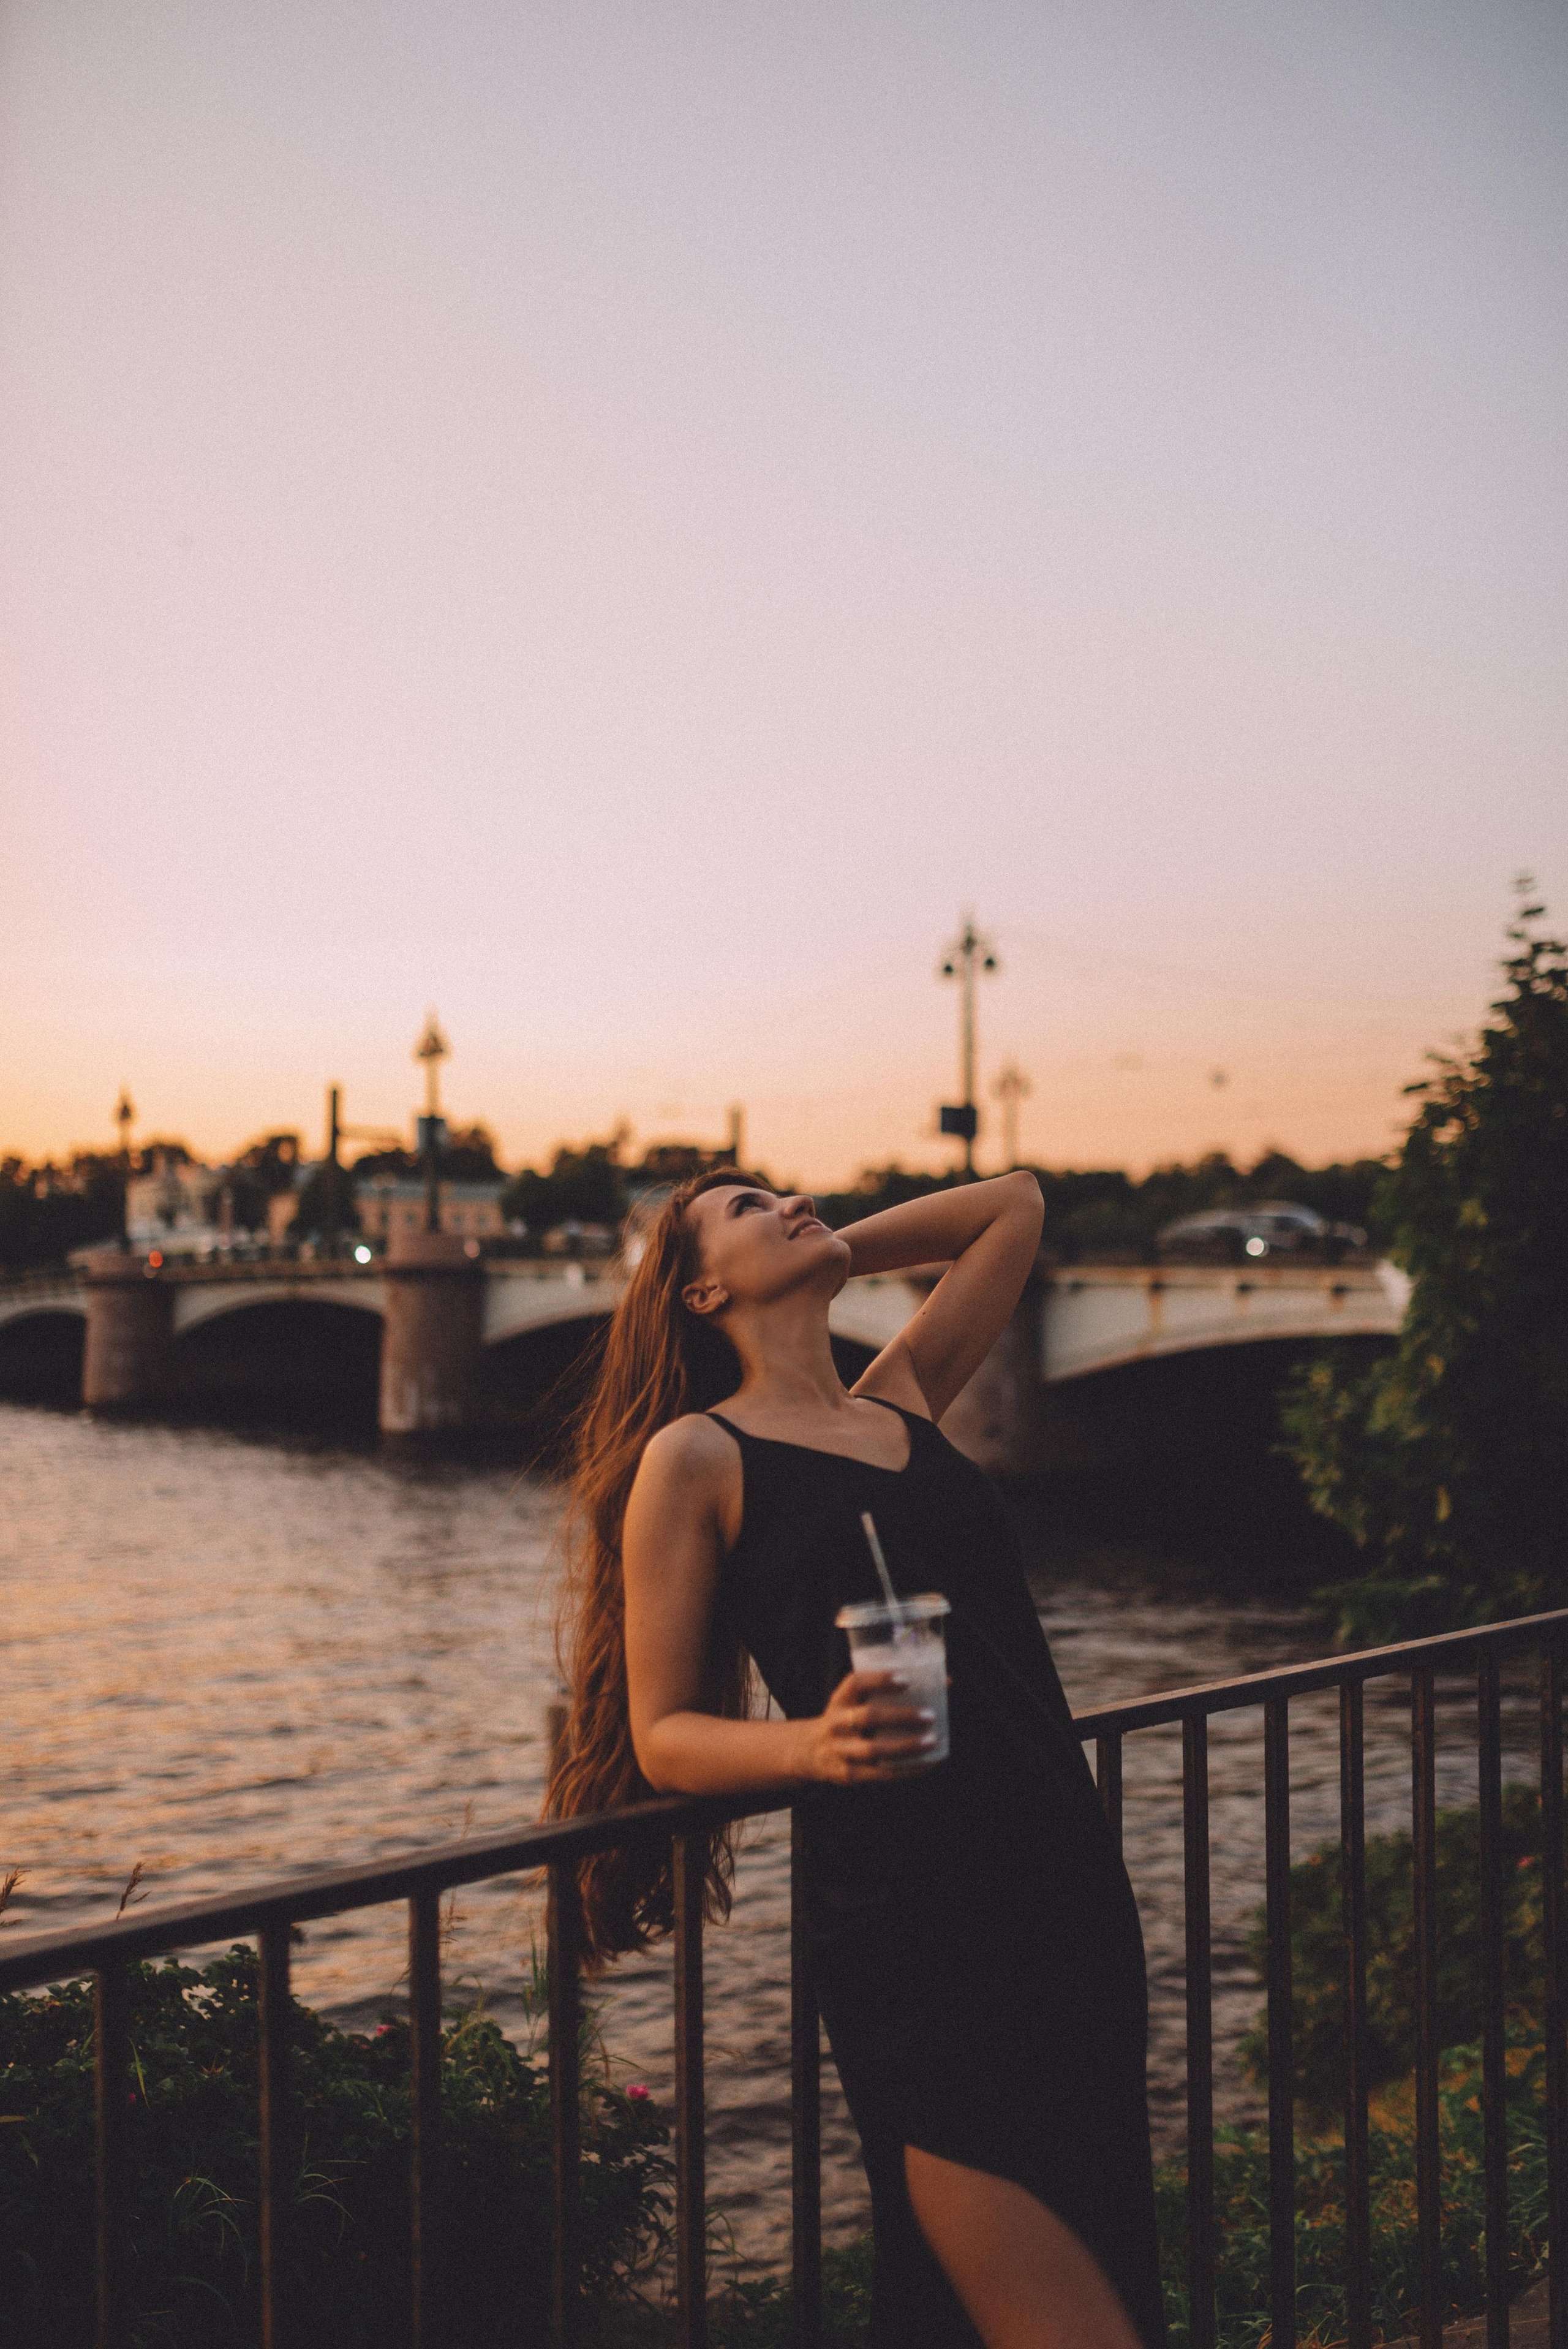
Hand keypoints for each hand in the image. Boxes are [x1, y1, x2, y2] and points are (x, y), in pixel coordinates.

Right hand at [798, 1668, 939, 1783]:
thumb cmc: (847, 1719)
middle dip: (900, 1716)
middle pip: (867, 1718)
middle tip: (930, 1714)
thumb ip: (887, 1691)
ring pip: (874, 1750)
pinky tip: (929, 1763)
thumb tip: (944, 1682)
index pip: (855, 1683)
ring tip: (933, 1741)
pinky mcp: (850, 1775)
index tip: (906, 1678)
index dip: (879, 1680)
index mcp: (839, 1700)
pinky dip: (908, 1770)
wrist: (809, 1752)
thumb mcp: (854, 1700)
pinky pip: (881, 1774)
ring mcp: (841, 1751)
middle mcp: (836, 1724)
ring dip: (906, 1746)